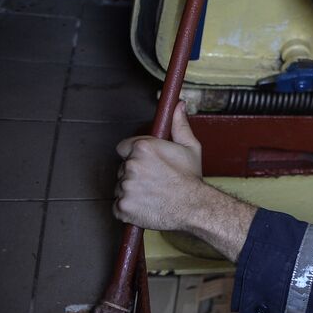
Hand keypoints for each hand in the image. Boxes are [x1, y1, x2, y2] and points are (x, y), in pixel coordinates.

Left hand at [114, 102, 206, 231]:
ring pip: (121, 186)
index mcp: (144, 148)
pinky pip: (118, 205)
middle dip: (135, 172)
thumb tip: (179, 106)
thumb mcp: (190, 147)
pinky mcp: (122, 206)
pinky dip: (128, 206)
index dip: (134, 154)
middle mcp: (131, 166)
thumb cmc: (190, 179)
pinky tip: (145, 204)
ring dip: (132, 190)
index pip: (124, 147)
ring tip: (152, 193)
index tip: (145, 161)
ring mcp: (125, 187)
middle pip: (124, 167)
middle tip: (155, 179)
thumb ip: (179, 125)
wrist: (193, 207)